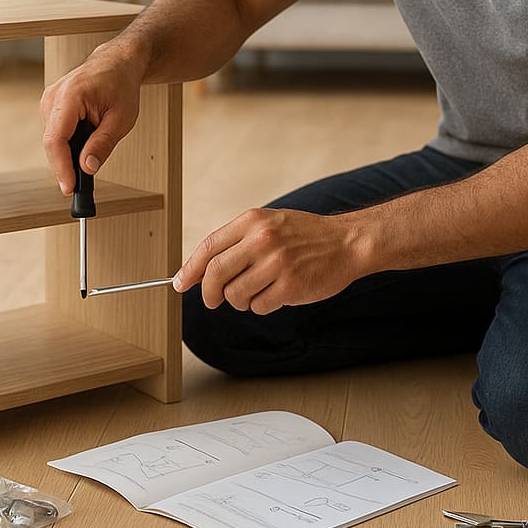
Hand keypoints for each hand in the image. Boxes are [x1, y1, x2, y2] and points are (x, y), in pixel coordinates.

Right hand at [40, 41, 141, 193]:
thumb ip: (103, 144)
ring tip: (90, 156)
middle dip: (66, 166)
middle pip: (52, 143)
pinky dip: (68, 143)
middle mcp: (53, 97)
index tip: (69, 188)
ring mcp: (49, 100)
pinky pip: (56, 132)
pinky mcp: (51, 105)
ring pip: (53, 140)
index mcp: (70, 96)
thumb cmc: (121, 85)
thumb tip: (87, 168)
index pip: (56, 139)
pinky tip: (84, 143)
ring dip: (69, 153)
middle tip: (82, 186)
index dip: (61, 167)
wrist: (118, 63)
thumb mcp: (121, 119)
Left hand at [173, 208, 367, 313]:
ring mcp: (277, 263)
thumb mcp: (270, 223)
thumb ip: (238, 240)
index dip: (189, 269)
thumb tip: (200, 268)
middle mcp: (262, 239)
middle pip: (215, 274)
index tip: (180, 284)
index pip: (209, 247)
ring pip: (235, 295)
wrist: (347, 242)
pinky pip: (259, 307)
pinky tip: (277, 293)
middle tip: (212, 301)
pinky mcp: (291, 286)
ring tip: (257, 291)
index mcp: (253, 221)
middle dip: (208, 293)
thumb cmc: (305, 235)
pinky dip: (262, 305)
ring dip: (240, 300)